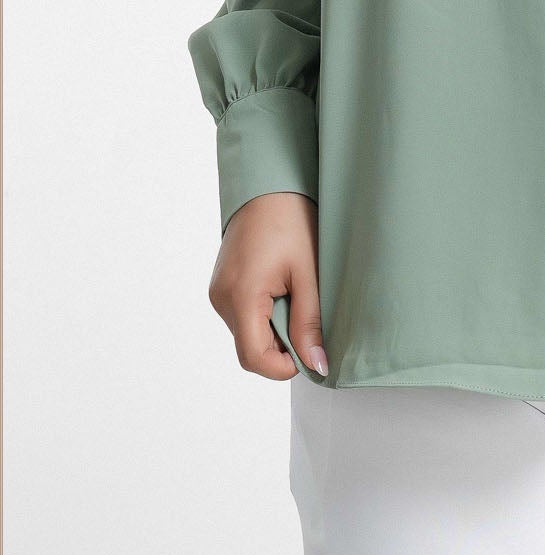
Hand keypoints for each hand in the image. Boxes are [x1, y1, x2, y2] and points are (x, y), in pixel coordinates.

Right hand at [208, 190, 326, 379]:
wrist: (268, 187)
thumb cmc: (291, 221)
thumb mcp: (308, 274)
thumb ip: (309, 323)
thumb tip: (316, 364)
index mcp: (241, 296)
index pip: (253, 358)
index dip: (283, 367)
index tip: (310, 353)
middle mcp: (221, 299)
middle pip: (250, 348)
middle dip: (282, 345)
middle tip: (308, 315)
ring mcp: (218, 293)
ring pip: (247, 334)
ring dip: (274, 328)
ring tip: (295, 294)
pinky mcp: (221, 287)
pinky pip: (243, 317)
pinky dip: (264, 315)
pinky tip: (281, 290)